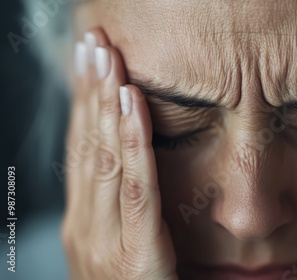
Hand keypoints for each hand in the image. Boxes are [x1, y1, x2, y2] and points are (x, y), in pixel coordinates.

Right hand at [61, 29, 177, 279]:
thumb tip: (132, 168)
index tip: (87, 66)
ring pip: (103, 158)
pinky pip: (134, 186)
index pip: (81, 153)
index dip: (83, 106)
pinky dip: (132, 141)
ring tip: (107, 58)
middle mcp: (85, 227)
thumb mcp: (121, 252)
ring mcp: (103, 241)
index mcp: (82, 226)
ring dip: (105, 102)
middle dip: (89, 91)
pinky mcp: (135, 253)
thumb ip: (121, 213)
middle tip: (93, 44)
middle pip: (86, 146)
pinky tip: (132, 103)